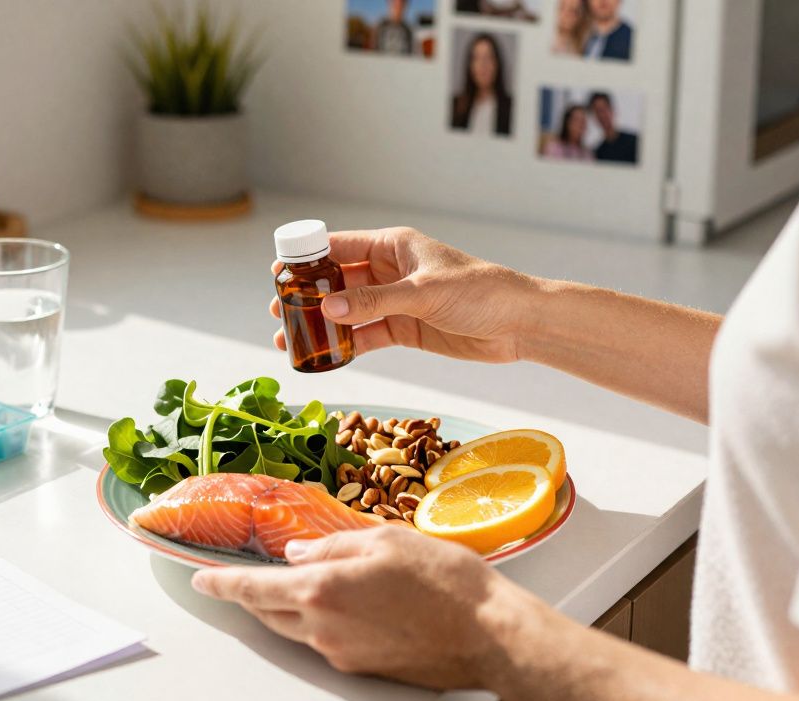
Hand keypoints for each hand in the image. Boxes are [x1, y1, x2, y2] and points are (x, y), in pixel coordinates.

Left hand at [191, 526, 525, 689]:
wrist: (489, 635)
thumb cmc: (446, 582)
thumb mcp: (385, 539)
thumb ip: (333, 544)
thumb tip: (299, 554)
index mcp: (322, 590)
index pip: (253, 588)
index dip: (222, 582)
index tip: (201, 578)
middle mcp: (324, 628)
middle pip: (268, 613)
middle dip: (249, 595)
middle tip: (240, 578)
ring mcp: (342, 653)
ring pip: (295, 629)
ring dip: (283, 608)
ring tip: (289, 586)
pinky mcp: (363, 667)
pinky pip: (325, 641)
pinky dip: (316, 621)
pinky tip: (337, 603)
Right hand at [271, 227, 538, 362]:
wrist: (520, 323)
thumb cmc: (481, 292)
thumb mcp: (422, 293)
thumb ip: (374, 301)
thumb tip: (328, 310)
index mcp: (393, 245)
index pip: (338, 246)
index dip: (306, 259)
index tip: (278, 274)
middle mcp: (389, 270)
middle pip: (336, 280)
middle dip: (307, 296)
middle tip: (279, 312)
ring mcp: (395, 301)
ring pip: (347, 311)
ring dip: (321, 325)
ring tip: (290, 340)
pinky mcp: (404, 329)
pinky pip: (365, 335)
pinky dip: (345, 346)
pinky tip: (324, 357)